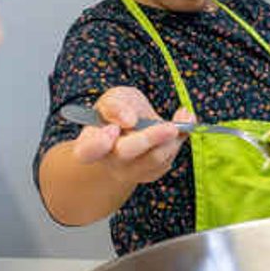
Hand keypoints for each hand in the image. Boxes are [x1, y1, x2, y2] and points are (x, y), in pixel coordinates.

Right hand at [70, 86, 193, 183]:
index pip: (86, 151)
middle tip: (171, 127)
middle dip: (150, 138)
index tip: (112, 129)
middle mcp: (109, 161)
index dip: (97, 144)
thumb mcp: (114, 98)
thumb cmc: (119, 110)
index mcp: (91, 141)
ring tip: (183, 116)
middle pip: (126, 153)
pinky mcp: (152, 173)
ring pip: (153, 159)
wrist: (133, 125)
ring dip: (171, 137)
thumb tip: (127, 119)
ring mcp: (130, 171)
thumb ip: (115, 104)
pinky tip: (183, 122)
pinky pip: (169, 158)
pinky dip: (181, 138)